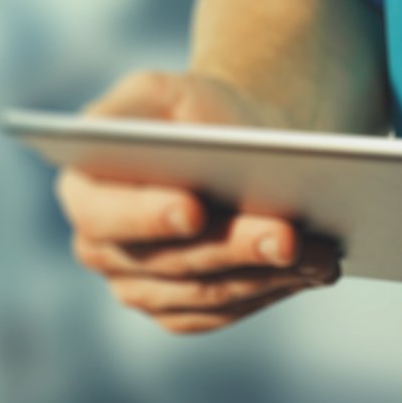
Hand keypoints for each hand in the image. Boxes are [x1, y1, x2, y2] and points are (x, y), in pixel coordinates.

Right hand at [60, 71, 342, 333]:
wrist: (234, 152)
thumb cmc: (195, 113)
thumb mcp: (161, 90)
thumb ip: (134, 105)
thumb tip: (126, 141)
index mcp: (82, 191)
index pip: (105, 215)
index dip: (147, 216)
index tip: (194, 208)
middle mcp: (100, 250)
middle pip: (168, 262)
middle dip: (233, 247)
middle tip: (287, 234)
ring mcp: (137, 289)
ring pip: (206, 293)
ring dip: (266, 274)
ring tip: (319, 252)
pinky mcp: (181, 312)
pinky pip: (228, 311)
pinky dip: (273, 290)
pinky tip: (315, 270)